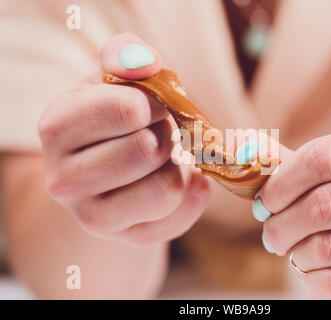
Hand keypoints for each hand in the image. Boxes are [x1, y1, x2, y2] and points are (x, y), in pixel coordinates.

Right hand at [38, 33, 208, 244]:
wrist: (109, 170)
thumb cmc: (113, 118)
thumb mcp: (113, 79)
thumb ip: (127, 57)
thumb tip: (145, 62)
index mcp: (57, 127)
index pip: (129, 110)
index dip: (155, 102)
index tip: (151, 105)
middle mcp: (64, 180)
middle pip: (149, 150)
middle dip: (166, 134)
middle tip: (157, 133)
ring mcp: (94, 217)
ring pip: (169, 187)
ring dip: (179, 164)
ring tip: (165, 158)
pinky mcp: (129, 237)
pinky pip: (183, 213)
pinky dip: (193, 190)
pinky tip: (178, 177)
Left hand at [257, 129, 330, 298]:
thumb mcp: (329, 174)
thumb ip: (288, 162)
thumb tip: (243, 146)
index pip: (325, 157)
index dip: (282, 183)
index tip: (262, 202)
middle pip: (326, 204)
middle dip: (282, 225)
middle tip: (270, 235)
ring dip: (299, 254)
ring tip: (298, 252)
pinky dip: (316, 282)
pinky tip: (318, 273)